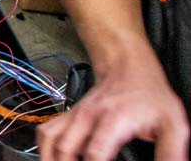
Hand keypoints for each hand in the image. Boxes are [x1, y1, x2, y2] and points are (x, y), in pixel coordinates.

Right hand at [39, 60, 188, 160]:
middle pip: (66, 149)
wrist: (128, 68)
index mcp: (113, 120)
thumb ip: (172, 152)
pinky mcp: (68, 116)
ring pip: (50, 140)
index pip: (95, 153)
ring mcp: (75, 115)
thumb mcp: (173, 124)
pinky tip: (55, 157)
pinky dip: (46, 148)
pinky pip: (46, 132)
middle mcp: (88, 117)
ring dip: (51, 158)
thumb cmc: (149, 95)